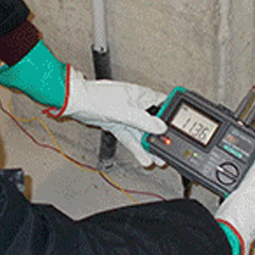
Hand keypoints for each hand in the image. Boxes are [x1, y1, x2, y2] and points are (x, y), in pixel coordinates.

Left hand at [51, 69, 166, 166]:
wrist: (76, 102)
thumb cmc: (97, 97)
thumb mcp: (124, 111)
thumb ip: (143, 121)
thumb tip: (160, 127)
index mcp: (141, 95)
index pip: (163, 104)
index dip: (171, 115)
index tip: (178, 128)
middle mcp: (136, 105)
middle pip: (153, 122)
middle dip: (160, 137)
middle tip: (168, 149)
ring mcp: (126, 115)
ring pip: (142, 133)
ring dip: (149, 146)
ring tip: (158, 159)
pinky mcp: (118, 124)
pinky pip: (131, 138)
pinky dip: (136, 148)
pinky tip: (143, 158)